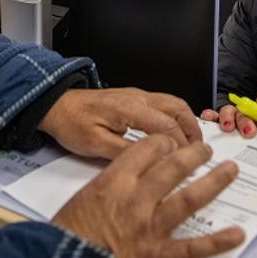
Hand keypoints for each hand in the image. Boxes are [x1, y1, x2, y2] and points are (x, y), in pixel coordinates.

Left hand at [39, 88, 201, 159]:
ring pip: (174, 102)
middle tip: (198, 151)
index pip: (166, 126)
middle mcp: (137, 97)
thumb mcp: (95, 144)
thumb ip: (124, 152)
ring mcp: (137, 95)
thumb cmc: (72, 122)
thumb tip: (150, 162)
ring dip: (187, 121)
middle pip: (178, 108)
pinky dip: (177, 116)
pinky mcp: (134, 97)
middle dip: (193, 130)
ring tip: (192, 142)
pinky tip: (175, 131)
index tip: (187, 160)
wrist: (58, 105)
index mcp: (129, 108)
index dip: (181, 145)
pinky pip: (164, 103)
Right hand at [52, 135, 244, 257]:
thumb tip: (124, 182)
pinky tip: (236, 233)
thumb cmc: (67, 237)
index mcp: (113, 182)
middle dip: (193, 155)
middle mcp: (136, 200)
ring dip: (213, 182)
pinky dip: (218, 241)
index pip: (146, 150)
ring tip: (229, 171)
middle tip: (206, 149)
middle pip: (173, 167)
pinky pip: (193, 247)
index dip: (163, 142)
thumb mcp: (82, 200)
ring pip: (189, 197)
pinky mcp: (158, 255)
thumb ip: (108, 187)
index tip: (171, 140)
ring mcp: (150, 227)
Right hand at [200, 92, 256, 138]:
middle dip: (247, 120)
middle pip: (245, 109)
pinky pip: (212, 117)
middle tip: (249, 132)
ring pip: (228, 111)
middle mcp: (245, 113)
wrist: (247, 157)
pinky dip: (210, 116)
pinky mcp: (217, 124)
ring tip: (228, 128)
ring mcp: (231, 117)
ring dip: (228, 118)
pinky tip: (208, 118)